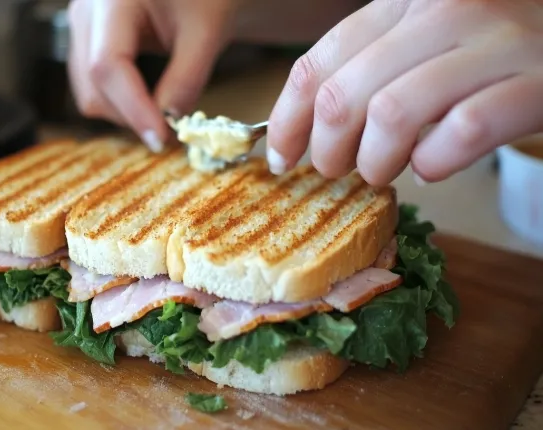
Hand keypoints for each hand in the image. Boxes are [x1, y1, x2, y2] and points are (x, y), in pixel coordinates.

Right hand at [67, 0, 237, 151]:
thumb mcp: (207, 31)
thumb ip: (187, 78)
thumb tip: (169, 121)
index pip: (108, 64)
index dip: (132, 107)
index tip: (160, 138)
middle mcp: (86, 11)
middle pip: (93, 83)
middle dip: (130, 114)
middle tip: (171, 130)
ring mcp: (82, 27)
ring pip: (89, 92)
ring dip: (125, 112)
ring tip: (163, 110)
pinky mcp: (87, 43)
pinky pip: (94, 87)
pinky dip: (121, 103)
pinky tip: (147, 100)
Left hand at [266, 0, 542, 183]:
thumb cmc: (491, 45)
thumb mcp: (425, 35)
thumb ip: (372, 64)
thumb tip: (307, 126)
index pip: (318, 62)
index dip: (287, 118)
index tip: (280, 156)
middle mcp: (444, 10)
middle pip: (344, 94)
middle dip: (325, 149)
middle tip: (334, 170)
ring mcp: (493, 43)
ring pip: (392, 115)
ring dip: (373, 161)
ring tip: (380, 172)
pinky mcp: (535, 82)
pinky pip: (461, 132)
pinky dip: (433, 162)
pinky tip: (431, 166)